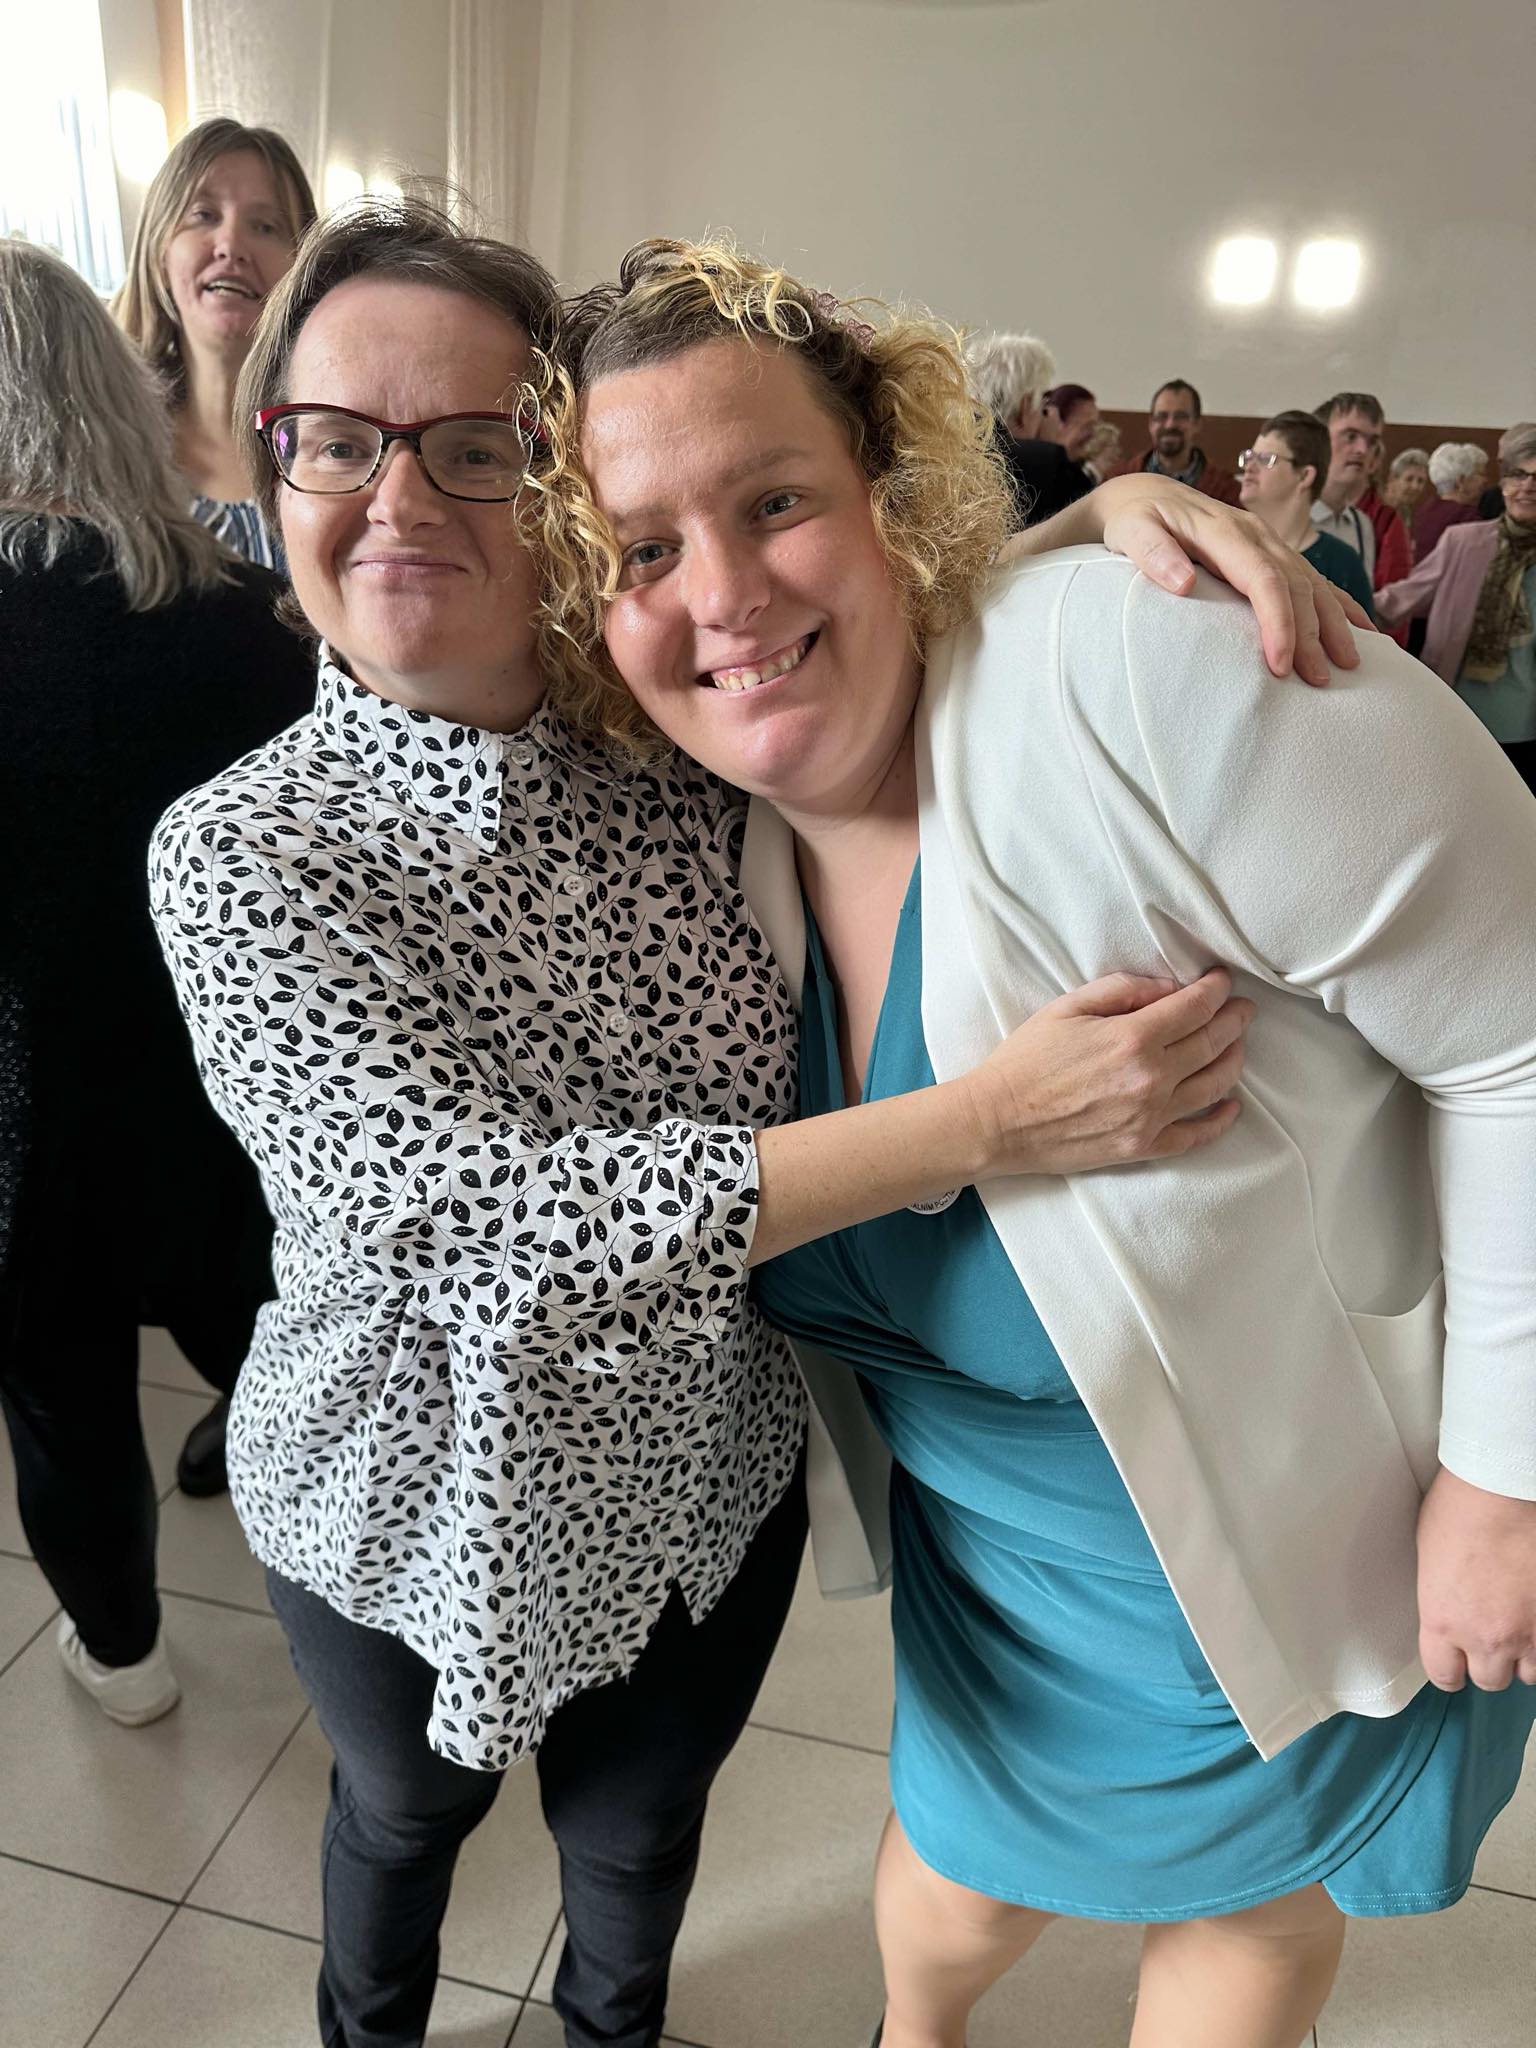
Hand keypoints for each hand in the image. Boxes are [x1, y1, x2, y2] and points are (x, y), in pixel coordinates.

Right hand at [960, 967, 1252, 1178]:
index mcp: (1133, 1038)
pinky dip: (1220, 1118)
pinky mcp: (1143, 1147)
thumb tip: (1168, 989)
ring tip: (1237, 1046)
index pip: (1196, 1007)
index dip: (1216, 990)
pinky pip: (1197, 1135)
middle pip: (1213, 1043)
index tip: (1223, 981)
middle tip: (1242, 1009)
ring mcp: (1151, 1117)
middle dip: (1234, 1020)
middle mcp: (1152, 1078)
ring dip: (1234, 1060)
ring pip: (1215, 1086)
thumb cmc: (1026, 1060)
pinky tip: (1231, 1105)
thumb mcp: (1068, 1007)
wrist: (997, 1121)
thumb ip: (1123, 990)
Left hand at [1003, 475, 1370, 686]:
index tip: (1280, 665)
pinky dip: (1340, 604)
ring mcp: (1269, 543)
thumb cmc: (1134, 521)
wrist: (1143, 496)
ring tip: (1350, 663)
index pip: (1264, 580)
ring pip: (1313, 583)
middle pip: (1297, 586)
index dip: (1278, 622)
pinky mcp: (1273, 554)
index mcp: (1225, 532)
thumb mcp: (1130, 531)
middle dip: (1312, 634)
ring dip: (1335, 623)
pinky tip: (1362, 630)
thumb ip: (1151, 553)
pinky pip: (1314, 579)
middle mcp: (1257, 535)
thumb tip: (1183, 581)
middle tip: (1319, 680)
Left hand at [1417, 1466, 1535, 1689]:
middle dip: (1489, 1661)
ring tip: (1519, 1623)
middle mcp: (1487, 1637)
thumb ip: (1441, 1599)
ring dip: (1524, 1653)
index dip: (1451, 1668)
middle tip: (1491, 1635)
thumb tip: (1450, 1609)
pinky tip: (1534, 1614)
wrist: (1503, 1486)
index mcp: (1443, 1621)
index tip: (1456, 1661)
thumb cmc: (1460, 1507)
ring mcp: (1530, 1632)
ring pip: (1530, 1672)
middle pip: (1490, 1680)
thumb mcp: (1430, 1559)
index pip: (1444, 1676)